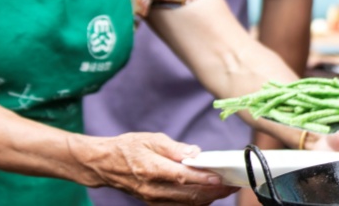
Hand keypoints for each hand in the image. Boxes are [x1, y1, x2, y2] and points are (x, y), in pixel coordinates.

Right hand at [72, 132, 236, 204]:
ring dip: (208, 197)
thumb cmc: (128, 148)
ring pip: (186, 202)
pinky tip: (209, 193)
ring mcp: (153, 198)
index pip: (182, 177)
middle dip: (213, 191)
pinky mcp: (154, 202)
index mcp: (152, 169)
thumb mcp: (150, 139)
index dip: (203, 179)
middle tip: (232, 184)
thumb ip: (174, 148)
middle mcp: (153, 189)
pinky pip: (180, 204)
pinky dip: (196, 200)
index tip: (220, 178)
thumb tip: (194, 153)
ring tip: (226, 189)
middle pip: (188, 194)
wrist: (105, 165)